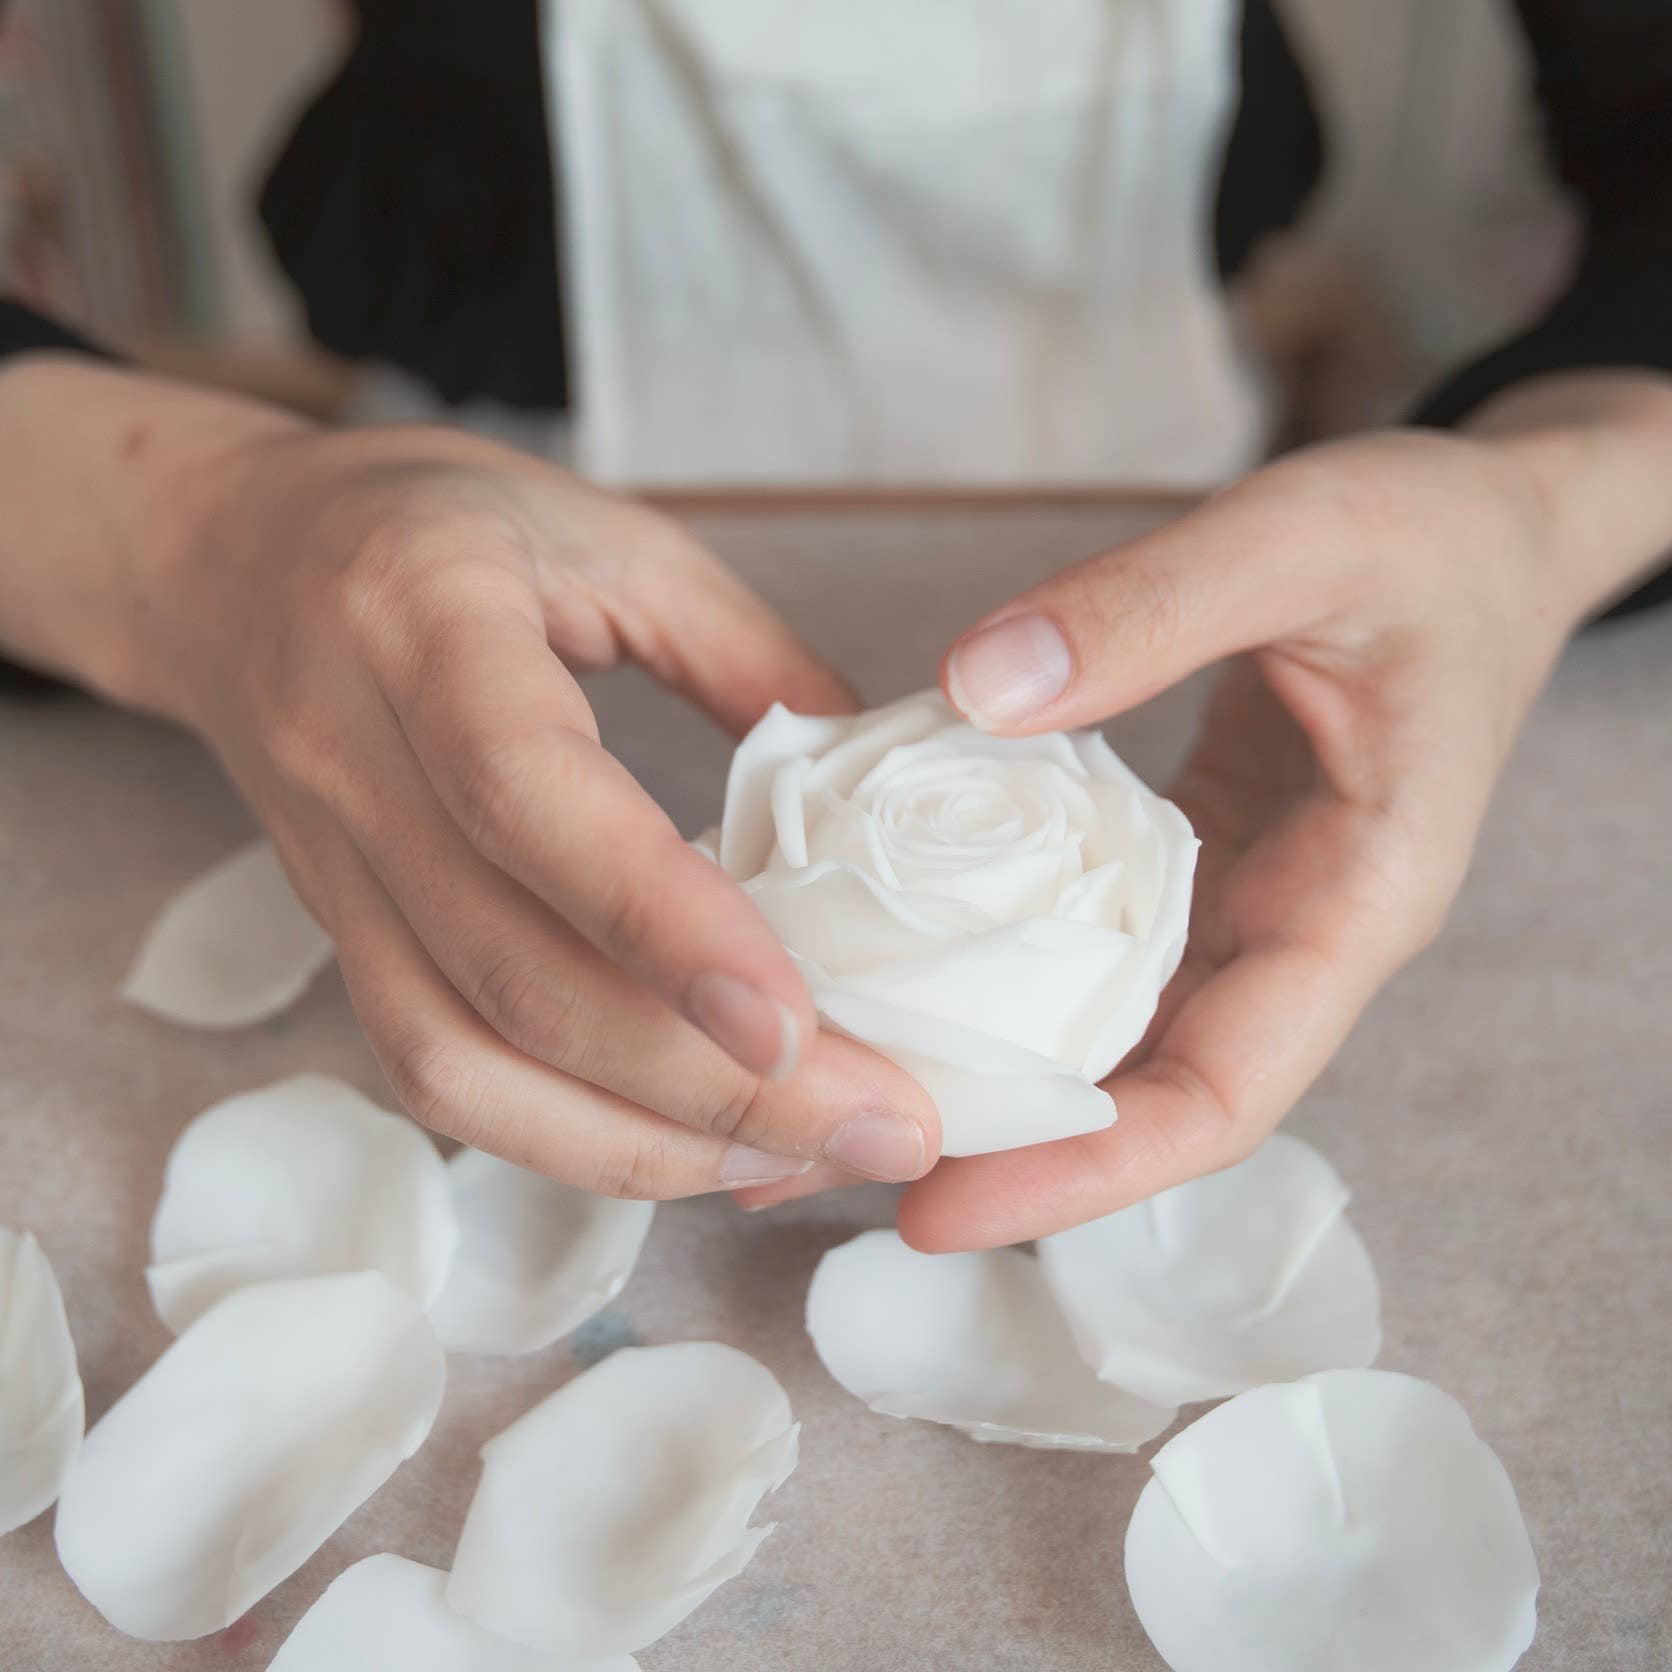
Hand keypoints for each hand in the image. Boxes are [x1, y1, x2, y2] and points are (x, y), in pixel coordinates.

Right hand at [0, 361, 939, 1195]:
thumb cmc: (436, 526)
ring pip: (460, 1059)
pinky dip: (566, 1137)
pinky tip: (690, 1144)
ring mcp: (330, 870)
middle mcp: (353, 764)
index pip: (527, 797)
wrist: (227, 555)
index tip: (798, 1026)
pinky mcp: (339, 936)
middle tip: (881, 1122)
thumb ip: (744, 652)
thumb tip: (870, 787)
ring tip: (803, 1156)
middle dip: (706, 1083)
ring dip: (642, 1142)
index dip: (664, 924)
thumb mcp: (609, 535)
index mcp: (425, 626)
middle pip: (512, 973)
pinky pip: (433, 1072)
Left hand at [733, 372, 1671, 1242]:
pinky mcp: (1194, 862)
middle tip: (827, 1153)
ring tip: (834, 1079)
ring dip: (990, 1068)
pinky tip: (901, 958)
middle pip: (1145, 1093)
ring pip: (1112, 1030)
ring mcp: (1242, 904)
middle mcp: (1295, 935)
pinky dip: (1005, 963)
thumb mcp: (1302, 541)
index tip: (938, 1206)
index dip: (1085, 1169)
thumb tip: (972, 688)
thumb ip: (1151, 608)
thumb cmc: (1432, 540)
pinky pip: (1094, 945)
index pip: (1222, 1096)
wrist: (1488, 532)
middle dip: (1001, 1147)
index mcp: (1355, 904)